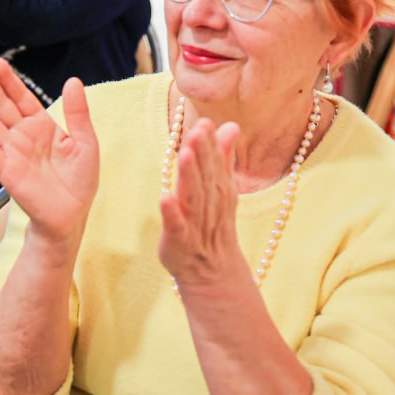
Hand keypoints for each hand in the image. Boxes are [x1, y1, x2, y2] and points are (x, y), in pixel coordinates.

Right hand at [0, 59, 98, 246]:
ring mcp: (10, 152)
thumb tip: (73, 80)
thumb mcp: (85, 141)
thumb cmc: (80, 179)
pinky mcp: (5, 171)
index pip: (19, 97)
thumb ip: (78, 113)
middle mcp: (20, 135)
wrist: (72, 215)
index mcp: (39, 124)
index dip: (8, 80)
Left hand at [158, 118, 249, 291]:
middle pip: (206, 177)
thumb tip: (230, 125)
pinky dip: (171, 213)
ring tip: (185, 155)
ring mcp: (195, 223)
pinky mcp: (179, 241)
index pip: (215, 164)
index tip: (205, 122)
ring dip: (190, 176)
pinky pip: (176, 226)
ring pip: (194, 197)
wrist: (213, 272)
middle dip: (202, 154)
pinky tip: (164, 197)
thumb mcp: (221, 189)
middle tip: (197, 131)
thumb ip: (223, 157)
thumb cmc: (212, 224)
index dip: (210, 144)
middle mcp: (209, 204)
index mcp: (218, 190)